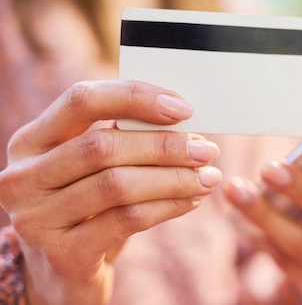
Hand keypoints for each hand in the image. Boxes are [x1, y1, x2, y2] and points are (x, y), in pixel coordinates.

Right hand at [0, 80, 221, 304]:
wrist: (64, 273)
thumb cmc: (88, 207)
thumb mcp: (93, 169)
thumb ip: (123, 137)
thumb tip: (184, 120)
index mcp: (30, 141)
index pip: (82, 100)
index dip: (135, 97)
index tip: (184, 109)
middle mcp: (23, 177)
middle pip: (103, 146)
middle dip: (165, 145)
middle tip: (208, 150)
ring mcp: (36, 218)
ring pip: (118, 185)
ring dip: (174, 178)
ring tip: (208, 176)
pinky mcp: (62, 254)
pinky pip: (127, 220)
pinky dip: (168, 206)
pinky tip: (192, 200)